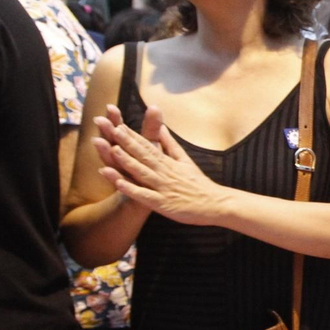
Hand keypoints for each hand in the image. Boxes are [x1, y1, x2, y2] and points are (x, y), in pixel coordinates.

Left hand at [94, 104, 227, 224]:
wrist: (217, 204)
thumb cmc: (200, 184)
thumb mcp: (185, 160)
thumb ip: (170, 145)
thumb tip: (161, 128)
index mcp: (168, 163)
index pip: (148, 146)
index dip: (132, 136)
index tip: (119, 124)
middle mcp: (165, 173)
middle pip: (143, 156)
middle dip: (126, 143)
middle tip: (112, 129)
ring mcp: (163, 188)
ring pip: (142, 173)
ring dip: (126, 162)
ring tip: (112, 151)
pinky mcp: (163, 204)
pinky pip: (145, 196)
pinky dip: (132, 190)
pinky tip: (119, 184)